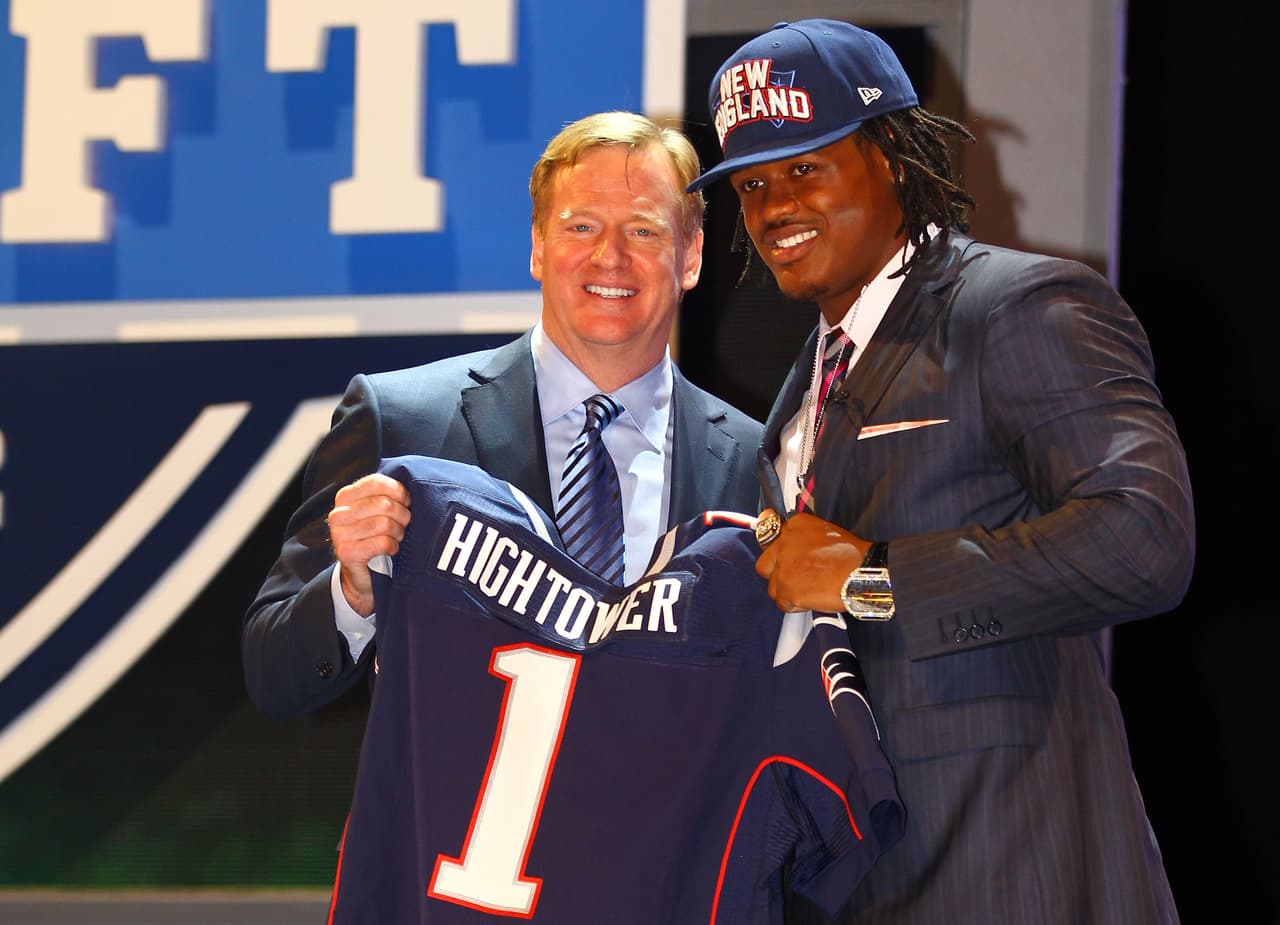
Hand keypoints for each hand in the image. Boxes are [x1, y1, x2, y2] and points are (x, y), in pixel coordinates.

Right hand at [327, 473, 411, 616]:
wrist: (363, 573)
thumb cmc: (375, 537)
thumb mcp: (378, 511)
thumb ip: (387, 495)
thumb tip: (410, 484)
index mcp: (346, 496)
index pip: (376, 482)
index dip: (398, 491)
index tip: (406, 501)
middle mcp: (339, 513)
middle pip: (384, 504)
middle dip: (402, 515)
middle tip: (403, 524)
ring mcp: (340, 534)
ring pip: (385, 524)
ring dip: (398, 533)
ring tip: (396, 538)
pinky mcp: (346, 553)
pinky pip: (382, 543)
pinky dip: (392, 547)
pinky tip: (391, 549)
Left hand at [755, 511, 868, 612]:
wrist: (863, 572)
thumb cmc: (852, 555)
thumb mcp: (825, 532)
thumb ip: (803, 536)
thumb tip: (792, 544)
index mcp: (795, 525)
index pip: (768, 536)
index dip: (777, 552)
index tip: (779, 557)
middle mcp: (784, 543)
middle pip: (764, 565)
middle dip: (776, 574)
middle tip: (796, 579)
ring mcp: (783, 567)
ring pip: (773, 587)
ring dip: (788, 591)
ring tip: (811, 589)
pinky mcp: (786, 589)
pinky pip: (782, 603)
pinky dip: (795, 605)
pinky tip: (813, 598)